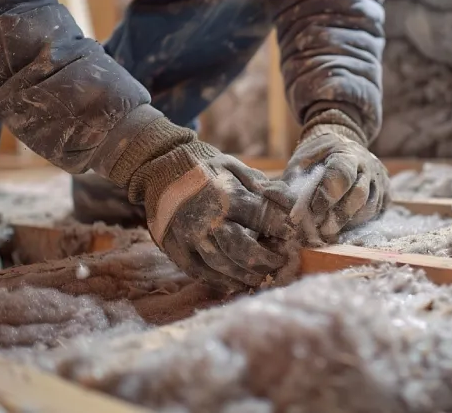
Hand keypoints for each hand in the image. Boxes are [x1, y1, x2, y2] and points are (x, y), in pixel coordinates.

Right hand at [149, 154, 296, 292]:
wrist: (160, 169)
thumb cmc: (205, 169)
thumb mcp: (235, 167)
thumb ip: (264, 187)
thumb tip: (291, 204)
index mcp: (226, 195)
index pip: (262, 217)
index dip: (280, 228)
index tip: (290, 235)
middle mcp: (208, 219)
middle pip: (243, 249)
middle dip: (266, 260)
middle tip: (279, 262)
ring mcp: (189, 237)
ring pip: (223, 266)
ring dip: (247, 275)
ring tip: (262, 276)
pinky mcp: (176, 249)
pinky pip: (200, 273)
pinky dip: (221, 282)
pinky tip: (236, 283)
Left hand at [283, 113, 388, 241]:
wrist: (344, 146)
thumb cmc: (317, 158)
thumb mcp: (301, 163)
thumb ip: (290, 182)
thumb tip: (269, 196)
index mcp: (346, 152)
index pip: (341, 174)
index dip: (327, 195)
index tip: (312, 210)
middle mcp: (368, 166)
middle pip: (359, 194)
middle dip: (339, 215)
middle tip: (322, 230)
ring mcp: (380, 181)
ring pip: (369, 207)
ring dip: (349, 223)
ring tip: (329, 233)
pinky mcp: (385, 196)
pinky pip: (376, 214)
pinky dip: (359, 224)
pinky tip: (342, 229)